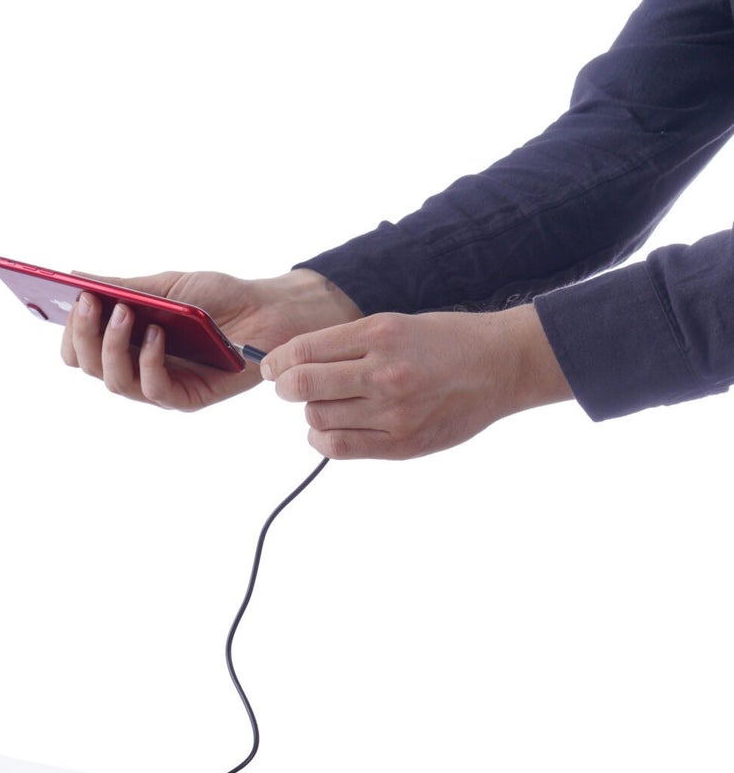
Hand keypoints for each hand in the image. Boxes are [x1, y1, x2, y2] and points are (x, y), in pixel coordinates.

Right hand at [61, 268, 359, 411]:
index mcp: (125, 341)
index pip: (78, 349)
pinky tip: (157, 334)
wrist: (267, 310)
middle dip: (82, 334)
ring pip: (114, 381)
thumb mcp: (165, 286)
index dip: (70, 330)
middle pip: (88, 366)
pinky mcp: (186, 398)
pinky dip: (149, 360)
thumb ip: (122, 287)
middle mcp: (135, 367)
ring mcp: (158, 385)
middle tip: (90, 302)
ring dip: (113, 345)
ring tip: (124, 312)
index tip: (75, 300)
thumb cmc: (218, 297)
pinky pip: (154, 389)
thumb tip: (76, 278)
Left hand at [259, 304, 572, 458]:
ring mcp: (394, 412)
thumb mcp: (391, 325)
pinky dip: (322, 439)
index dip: (276, 361)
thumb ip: (344, 345)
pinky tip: (330, 428)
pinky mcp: (403, 444)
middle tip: (287, 386)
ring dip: (310, 411)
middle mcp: (384, 373)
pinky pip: (340, 448)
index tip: (270, 367)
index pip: (302, 351)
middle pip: (303, 386)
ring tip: (327, 403)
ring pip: (317, 418)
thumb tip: (290, 363)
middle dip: (284, 387)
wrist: (502, 366)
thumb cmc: (443, 341)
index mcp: (378, 335)